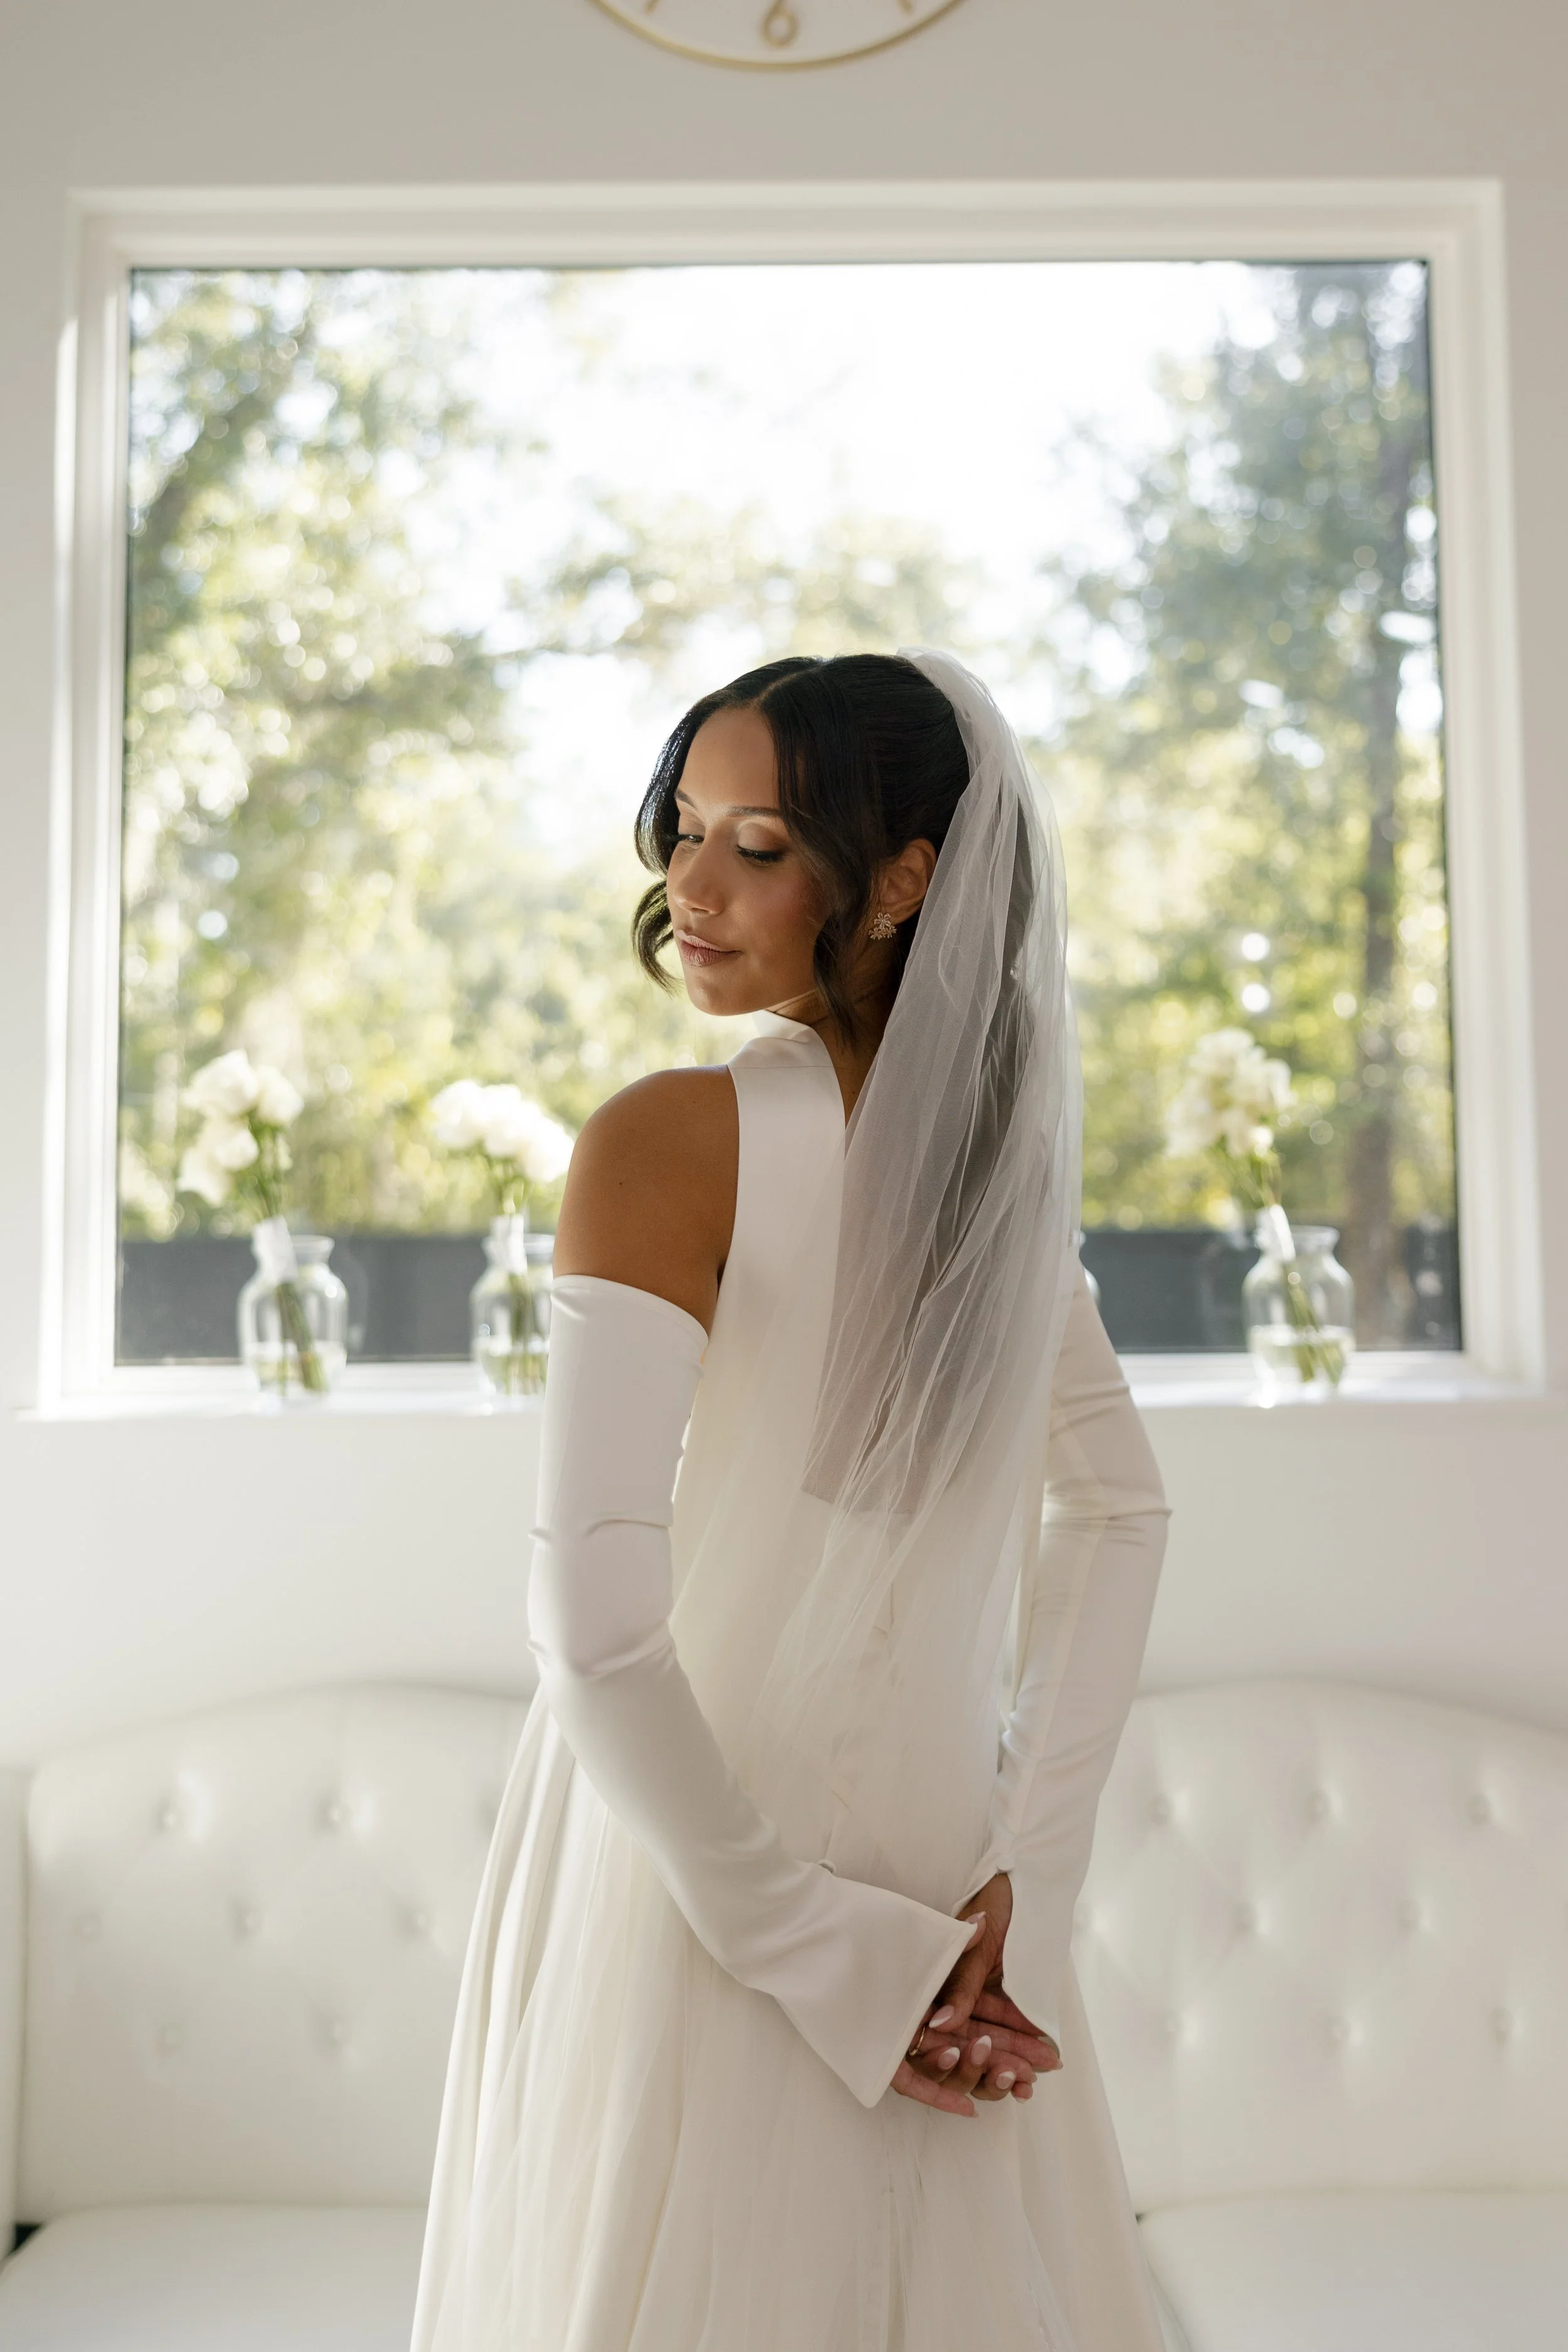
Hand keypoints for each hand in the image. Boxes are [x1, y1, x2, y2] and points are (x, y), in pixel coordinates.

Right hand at [891, 1874, 1060, 2117]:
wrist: (1024, 1880)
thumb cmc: (995, 1901)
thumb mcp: (975, 1940)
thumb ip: (960, 1982)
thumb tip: (942, 2023)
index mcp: (927, 1984)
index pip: (925, 2039)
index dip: (941, 2074)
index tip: (968, 2097)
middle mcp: (939, 1998)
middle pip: (956, 2049)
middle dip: (988, 2070)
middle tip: (1021, 2077)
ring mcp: (965, 2002)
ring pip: (979, 2049)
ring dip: (1005, 2066)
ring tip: (1034, 2076)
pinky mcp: (992, 2001)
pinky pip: (999, 2036)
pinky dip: (1016, 2053)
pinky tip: (1035, 2071)